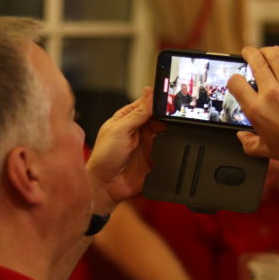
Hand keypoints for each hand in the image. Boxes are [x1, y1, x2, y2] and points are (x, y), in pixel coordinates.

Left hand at [86, 88, 163, 211]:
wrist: (106, 186)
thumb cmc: (104, 157)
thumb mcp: (120, 130)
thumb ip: (137, 113)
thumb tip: (149, 94)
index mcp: (125, 119)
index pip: (145, 104)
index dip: (157, 99)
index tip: (169, 95)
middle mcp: (136, 130)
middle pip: (157, 116)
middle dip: (165, 114)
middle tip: (175, 112)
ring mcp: (145, 144)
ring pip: (164, 131)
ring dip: (169, 128)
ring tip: (173, 126)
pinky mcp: (153, 157)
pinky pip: (166, 147)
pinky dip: (171, 143)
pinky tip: (173, 139)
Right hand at [227, 46, 278, 167]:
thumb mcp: (265, 150)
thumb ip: (248, 143)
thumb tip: (241, 137)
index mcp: (257, 110)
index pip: (236, 82)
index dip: (234, 78)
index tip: (237, 79)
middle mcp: (272, 95)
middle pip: (256, 62)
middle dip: (249, 53)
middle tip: (247, 52)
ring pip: (275, 56)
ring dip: (266, 50)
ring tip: (264, 51)